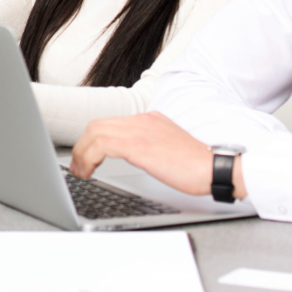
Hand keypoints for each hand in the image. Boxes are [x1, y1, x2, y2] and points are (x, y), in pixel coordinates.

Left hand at [69, 112, 244, 199]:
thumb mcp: (168, 148)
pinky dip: (89, 157)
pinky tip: (88, 171)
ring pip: (95, 133)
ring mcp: (140, 129)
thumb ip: (150, 144)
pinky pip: (102, 144)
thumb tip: (134, 154)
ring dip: (81, 153)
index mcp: (149, 119)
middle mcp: (142, 119)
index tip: (86, 156)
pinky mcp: (138, 144)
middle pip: (98, 125)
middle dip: (82, 146)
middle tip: (77, 166)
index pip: (111, 123)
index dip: (92, 140)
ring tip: (80, 171)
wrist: (213, 168)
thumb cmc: (196, 165)